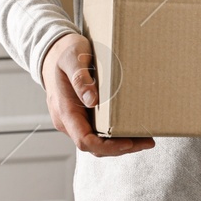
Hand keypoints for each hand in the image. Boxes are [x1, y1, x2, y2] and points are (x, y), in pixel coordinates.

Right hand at [42, 32, 153, 156]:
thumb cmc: (63, 53)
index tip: (129, 142)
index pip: (84, 140)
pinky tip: (131, 129)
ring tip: (145, 139)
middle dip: (121, 148)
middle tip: (147, 141)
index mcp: (64, 111)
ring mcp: (75, 120)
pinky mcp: (82, 116)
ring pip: (97, 142)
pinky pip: (97, 132)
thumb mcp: (71, 59)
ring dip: (120, 144)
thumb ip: (80, 78)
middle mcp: (68, 121)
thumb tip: (92, 100)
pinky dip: (115, 135)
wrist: (53, 52)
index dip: (108, 146)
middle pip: (94, 147)